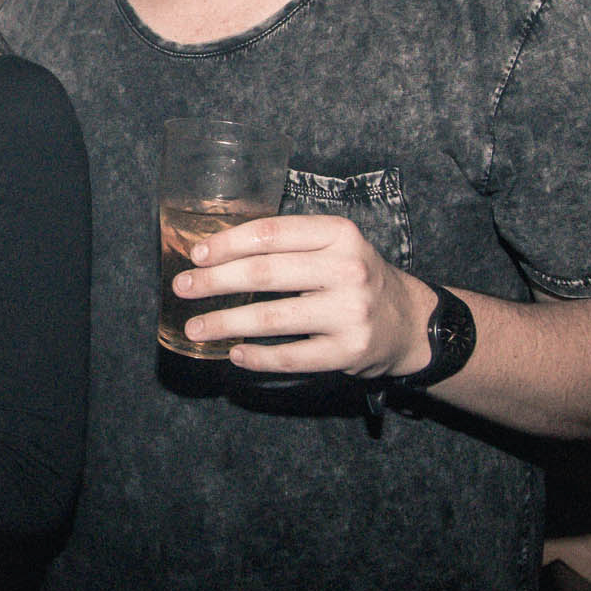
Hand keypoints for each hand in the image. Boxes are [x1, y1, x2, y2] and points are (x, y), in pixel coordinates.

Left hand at [173, 214, 435, 378]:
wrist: (408, 321)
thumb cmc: (354, 277)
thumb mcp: (333, 246)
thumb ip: (288, 244)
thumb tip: (216, 251)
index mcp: (339, 234)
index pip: (271, 233)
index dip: (227, 243)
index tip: (196, 254)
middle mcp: (347, 269)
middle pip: (265, 273)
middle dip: (215, 281)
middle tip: (183, 288)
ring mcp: (350, 312)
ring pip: (271, 318)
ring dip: (225, 323)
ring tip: (195, 327)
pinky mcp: (349, 351)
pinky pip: (291, 357)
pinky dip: (256, 357)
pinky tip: (233, 353)